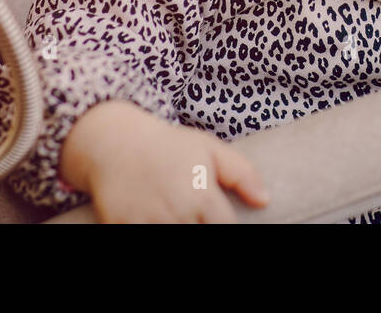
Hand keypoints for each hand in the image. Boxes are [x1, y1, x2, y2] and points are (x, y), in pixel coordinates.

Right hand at [61, 100, 269, 222]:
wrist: (115, 143)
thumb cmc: (168, 147)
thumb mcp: (209, 149)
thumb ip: (242, 174)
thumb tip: (265, 201)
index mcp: (202, 195)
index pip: (227, 228)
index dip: (224, 223)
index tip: (215, 215)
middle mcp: (178, 213)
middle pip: (201, 235)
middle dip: (200, 225)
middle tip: (194, 212)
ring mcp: (149, 224)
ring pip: (174, 238)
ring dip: (178, 228)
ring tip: (178, 215)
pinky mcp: (122, 228)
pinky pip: (143, 238)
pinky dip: (153, 229)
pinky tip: (156, 218)